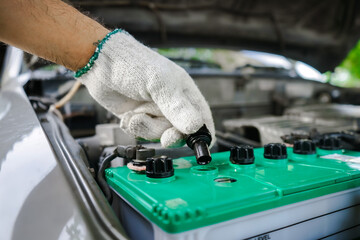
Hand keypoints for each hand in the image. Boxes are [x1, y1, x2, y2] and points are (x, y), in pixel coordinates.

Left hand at [78, 30, 214, 146]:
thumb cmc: (133, 64)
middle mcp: (171, 104)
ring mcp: (153, 111)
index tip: (197, 147)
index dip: (202, 134)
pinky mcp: (138, 117)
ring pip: (158, 134)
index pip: (202, 118)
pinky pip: (140, 133)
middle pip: (179, 132)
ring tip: (136, 114)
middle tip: (165, 138)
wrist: (101, 63)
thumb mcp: (159, 84)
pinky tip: (128, 115)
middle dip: (169, 134)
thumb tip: (195, 126)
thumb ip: (177, 107)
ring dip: (146, 128)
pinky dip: (133, 127)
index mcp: (184, 92)